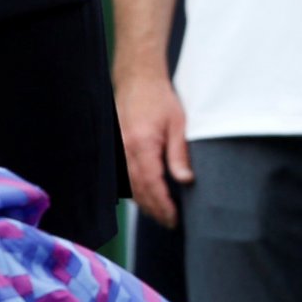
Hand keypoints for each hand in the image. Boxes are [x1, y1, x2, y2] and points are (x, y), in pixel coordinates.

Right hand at [116, 68, 190, 224]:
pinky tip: (147, 196)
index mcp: (142, 144)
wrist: (137, 79)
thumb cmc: (159, 98)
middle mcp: (125, 150)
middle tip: (170, 222)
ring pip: (129, 187)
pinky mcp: (116, 149)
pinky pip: (123, 177)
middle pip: (138, 191)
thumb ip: (179, 154)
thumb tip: (186, 181)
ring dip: (144, 204)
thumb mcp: (178, 124)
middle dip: (154, 210)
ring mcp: (118, 150)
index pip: (152, 185)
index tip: (175, 218)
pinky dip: (135, 191)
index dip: (163, 205)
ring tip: (161, 214)